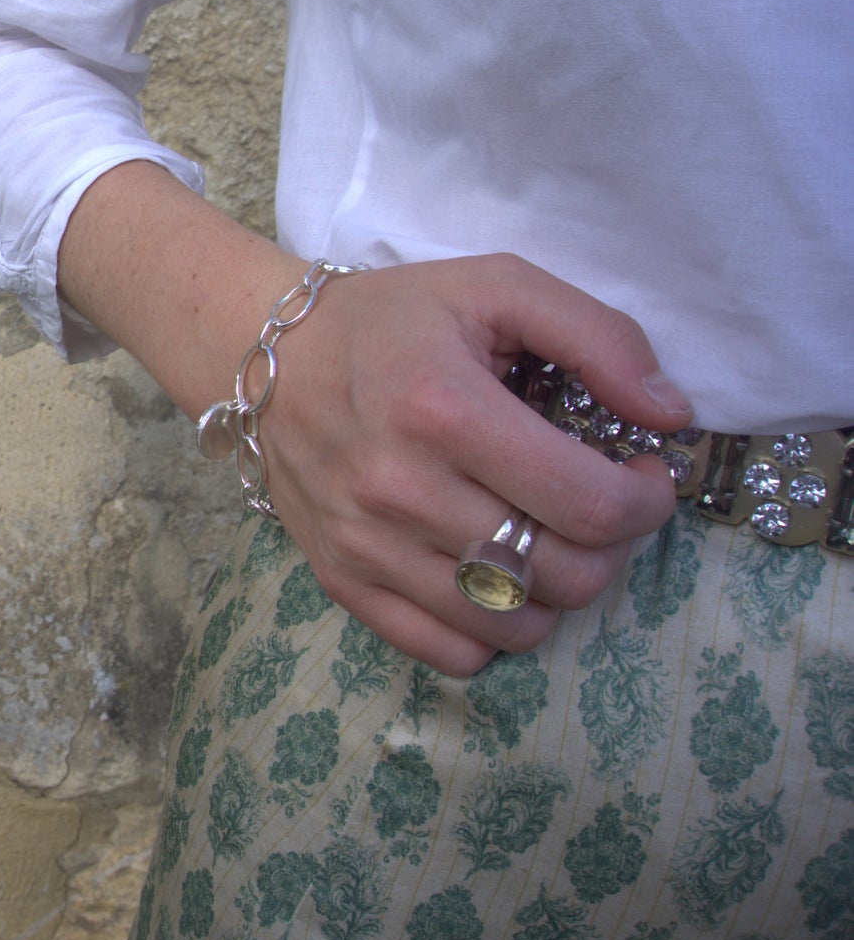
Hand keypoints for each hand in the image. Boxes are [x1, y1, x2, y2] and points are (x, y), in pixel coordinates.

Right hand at [258, 253, 693, 674]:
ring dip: (555, 590)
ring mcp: (366, 545)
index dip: (646, 500)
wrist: (268, 360)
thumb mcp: (497, 287)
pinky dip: (492, 629)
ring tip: (544, 537)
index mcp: (445, 409)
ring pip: (513, 625)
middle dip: (611, 545)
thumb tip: (671, 416)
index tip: (640, 472)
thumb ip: (600, 336)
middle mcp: (401, 489)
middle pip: (562, 574)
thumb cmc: (393, 320)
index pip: (590, 506)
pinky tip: (493, 575)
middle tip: (596, 502)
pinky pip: (450, 652)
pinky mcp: (343, 581)